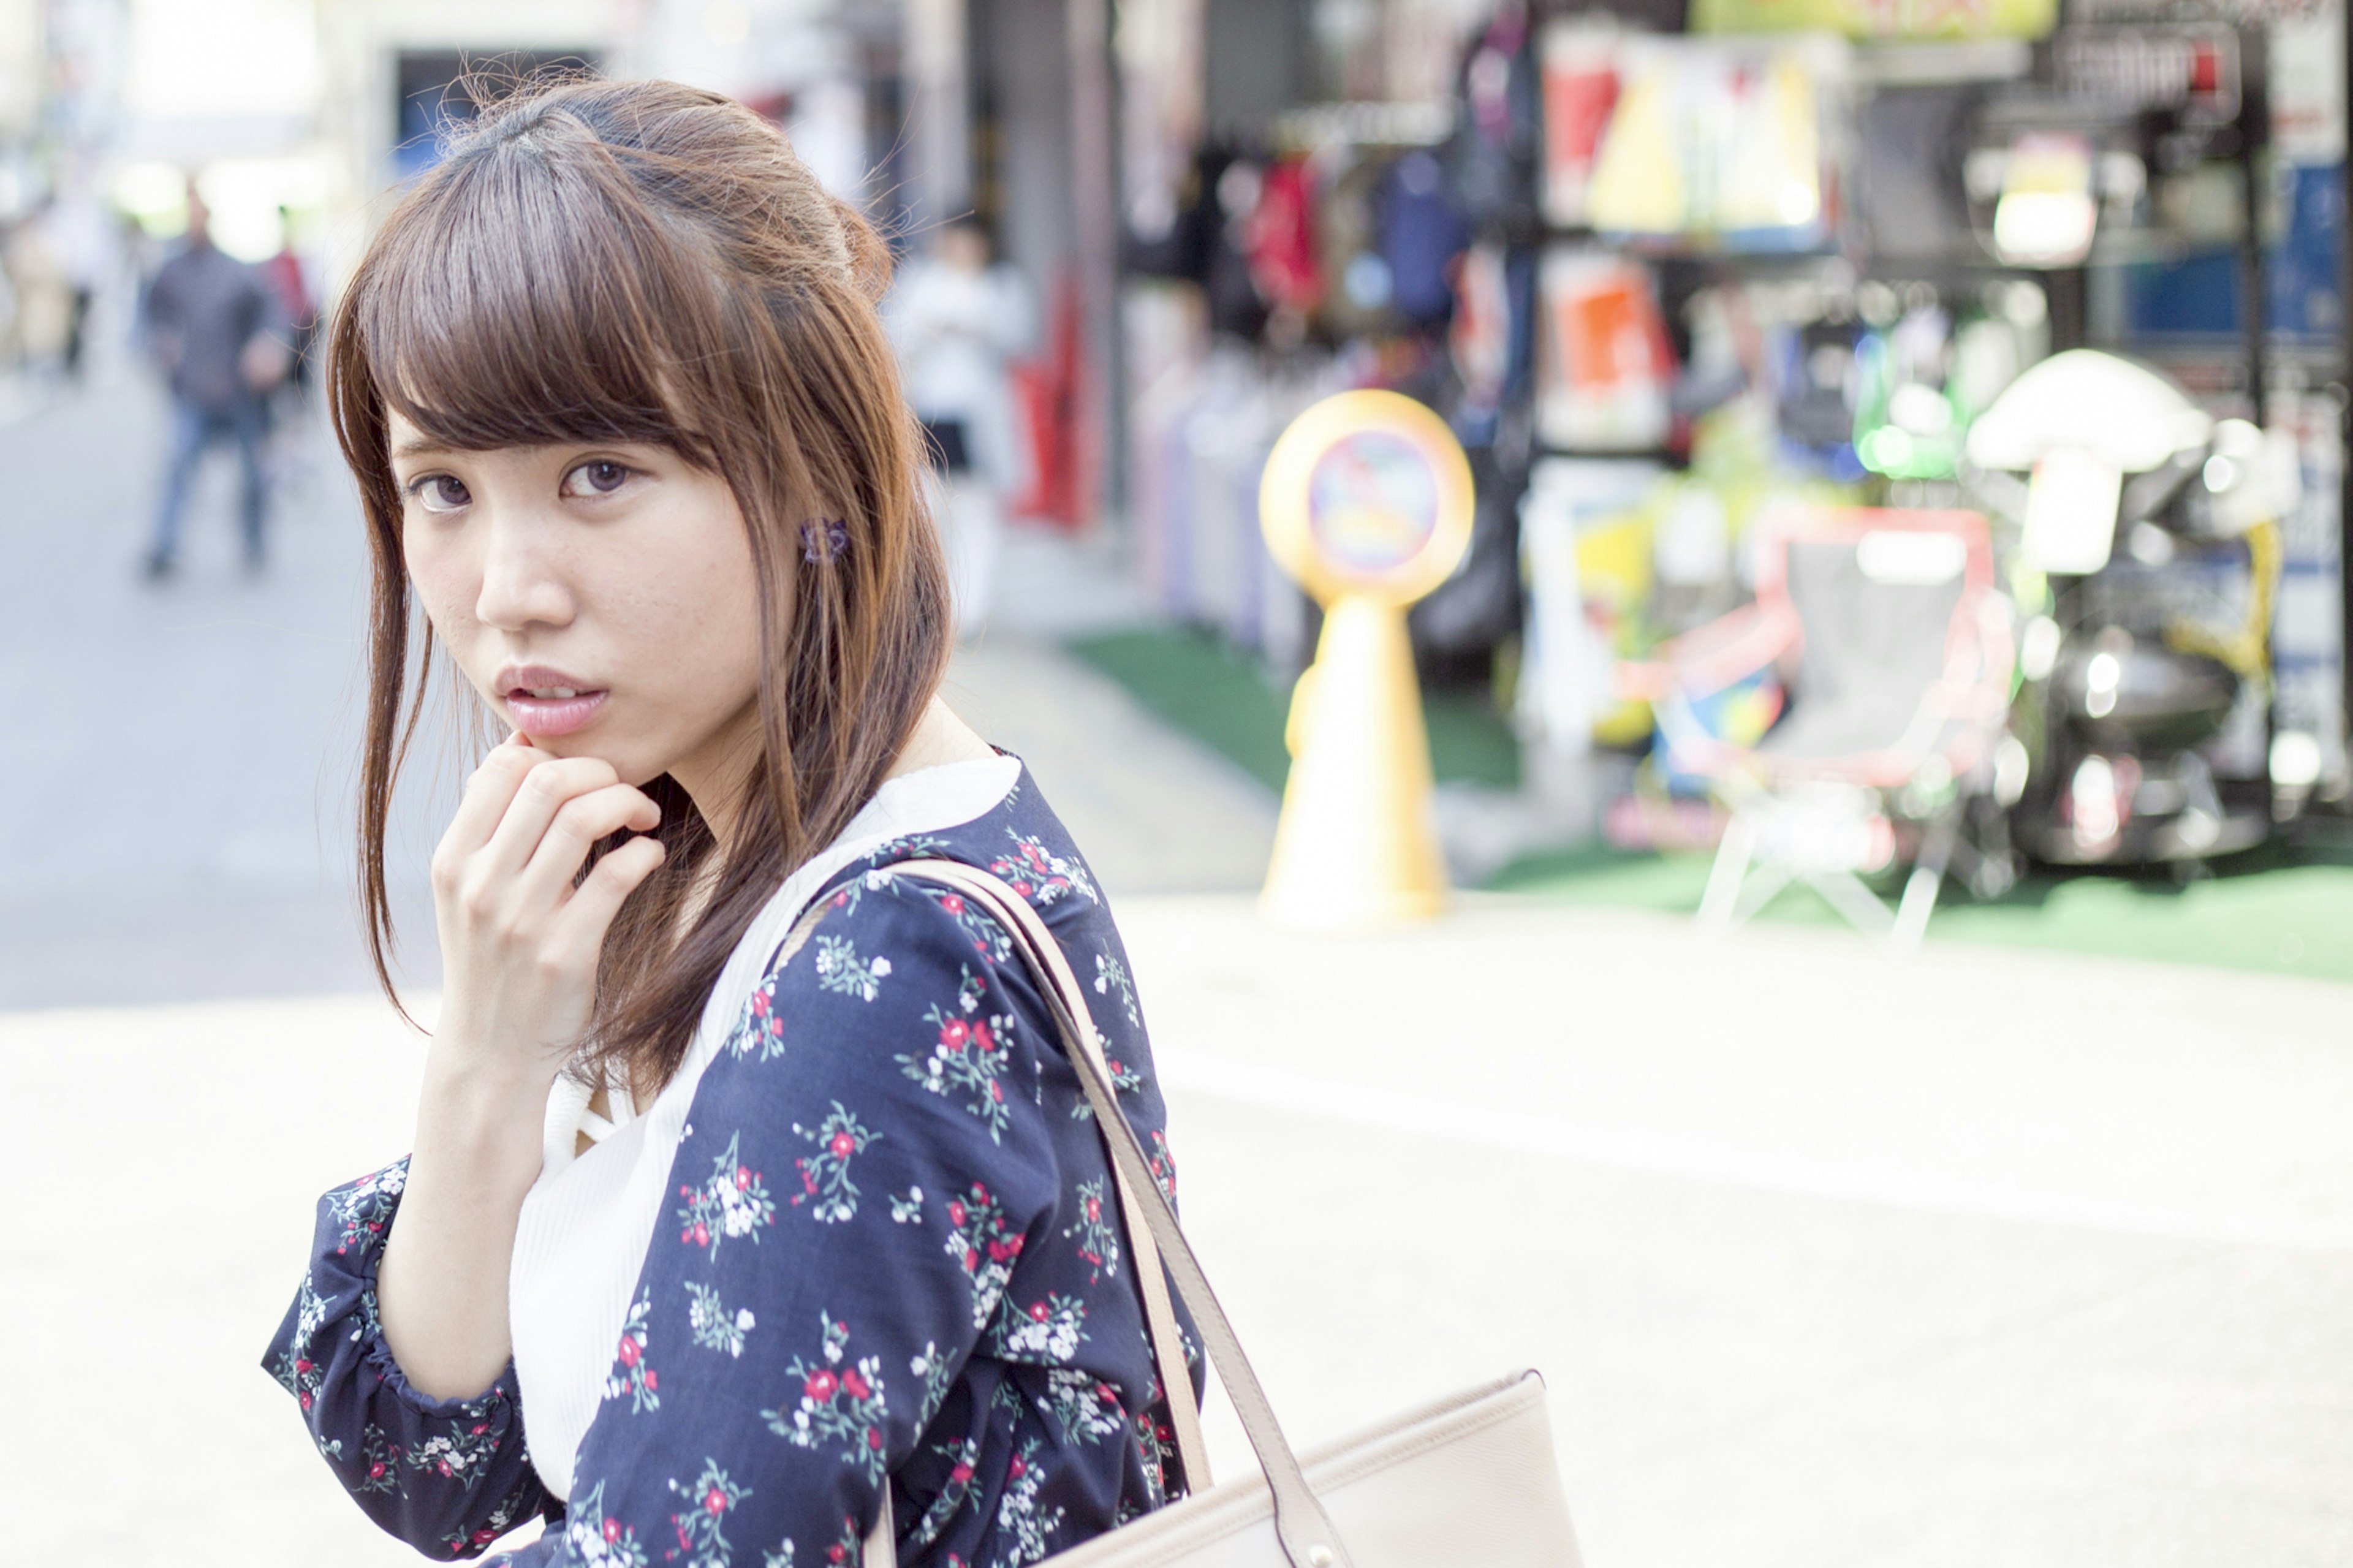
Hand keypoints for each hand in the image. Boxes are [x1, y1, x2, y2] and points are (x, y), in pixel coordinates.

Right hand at [428, 734, 664, 1086]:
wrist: (491, 1050)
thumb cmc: (491, 957)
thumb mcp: (466, 891)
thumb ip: (489, 825)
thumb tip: (522, 744)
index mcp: (453, 860)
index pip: (502, 768)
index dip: (552, 753)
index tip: (582, 773)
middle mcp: (481, 885)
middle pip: (547, 782)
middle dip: (599, 770)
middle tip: (623, 788)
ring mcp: (522, 919)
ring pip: (582, 819)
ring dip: (627, 801)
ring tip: (643, 815)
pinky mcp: (565, 952)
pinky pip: (616, 875)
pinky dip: (644, 851)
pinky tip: (649, 855)